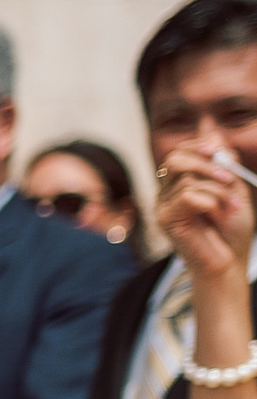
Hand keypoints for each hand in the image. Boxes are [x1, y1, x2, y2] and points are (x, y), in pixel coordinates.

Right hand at [156, 147, 255, 286]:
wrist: (229, 260)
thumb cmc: (232, 229)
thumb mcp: (234, 189)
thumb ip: (225, 165)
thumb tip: (214, 138)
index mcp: (181, 183)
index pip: (179, 152)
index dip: (196, 146)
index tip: (217, 150)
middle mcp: (167, 193)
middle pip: (175, 159)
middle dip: (206, 164)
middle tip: (229, 178)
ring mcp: (163, 206)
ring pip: (187, 179)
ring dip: (217, 190)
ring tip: (230, 206)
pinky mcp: (165, 220)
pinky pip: (188, 196)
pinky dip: (211, 202)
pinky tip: (218, 215)